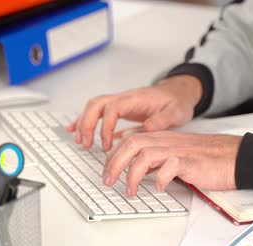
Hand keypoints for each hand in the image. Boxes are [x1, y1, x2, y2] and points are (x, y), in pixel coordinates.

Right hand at [66, 75, 202, 150]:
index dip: (106, 126)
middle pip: (97, 104)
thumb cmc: (175, 102)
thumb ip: (162, 120)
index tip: (107, 144)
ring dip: (84, 123)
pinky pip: (97, 112)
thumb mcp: (176, 112)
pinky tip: (75, 130)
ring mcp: (120, 102)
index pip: (113, 108)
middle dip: (88, 124)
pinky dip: (85, 121)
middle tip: (86, 143)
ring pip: (94, 108)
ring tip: (81, 142)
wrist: (177, 93)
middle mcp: (124, 98)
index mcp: (136, 99)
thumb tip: (149, 127)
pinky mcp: (118, 109)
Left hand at [102, 132, 242, 195]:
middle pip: (131, 144)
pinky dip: (161, 179)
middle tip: (108, 182)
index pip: (129, 141)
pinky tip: (161, 188)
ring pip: (145, 154)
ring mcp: (178, 150)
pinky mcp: (190, 162)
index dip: (114, 156)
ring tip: (130, 191)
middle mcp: (167, 141)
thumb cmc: (208, 159)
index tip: (107, 173)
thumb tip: (138, 171)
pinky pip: (169, 167)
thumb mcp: (177, 155)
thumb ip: (158, 160)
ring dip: (132, 174)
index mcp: (162, 139)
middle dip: (114, 163)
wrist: (235, 157)